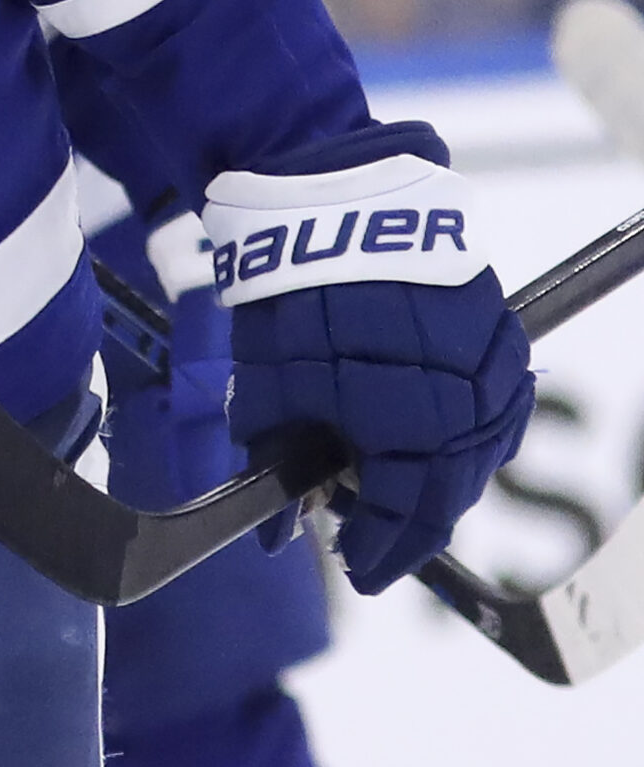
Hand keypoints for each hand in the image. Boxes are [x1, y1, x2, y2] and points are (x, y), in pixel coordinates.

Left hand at [212, 123, 533, 594]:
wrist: (330, 198)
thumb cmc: (291, 294)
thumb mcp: (267, 385)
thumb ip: (275, 461)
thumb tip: (278, 530)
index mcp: (415, 429)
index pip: (407, 517)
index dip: (378, 551)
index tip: (355, 568)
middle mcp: (470, 406)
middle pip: (447, 490)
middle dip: (404, 519)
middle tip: (366, 534)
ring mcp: (494, 365)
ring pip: (476, 450)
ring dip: (436, 476)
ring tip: (390, 488)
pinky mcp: (499, 328)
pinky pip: (492, 403)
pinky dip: (460, 430)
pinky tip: (428, 437)